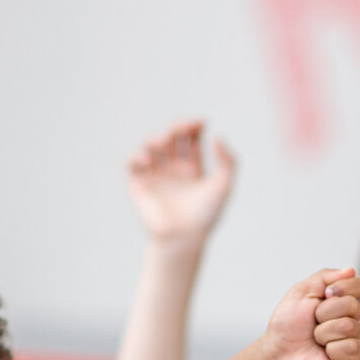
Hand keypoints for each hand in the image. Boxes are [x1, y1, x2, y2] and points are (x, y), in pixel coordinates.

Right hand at [127, 119, 235, 246]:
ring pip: (151, 145)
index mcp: (192, 167)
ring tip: (163, 143)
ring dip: (156, 138)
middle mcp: (172, 168)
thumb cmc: (205, 215)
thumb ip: (227, 161)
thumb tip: (217, 136)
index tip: (200, 122)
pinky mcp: (138, 184)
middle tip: (181, 128)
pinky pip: (131, 162)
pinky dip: (137, 156)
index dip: (194, 126)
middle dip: (176, 128)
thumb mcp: (223, 186)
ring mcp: (155, 174)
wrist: (183, 238)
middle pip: (171, 137)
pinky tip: (148, 160)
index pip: (190, 138)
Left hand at [263, 268, 359, 359]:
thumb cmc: (287, 325)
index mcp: (342, 300)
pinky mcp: (352, 358)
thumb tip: (351, 270)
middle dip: (324, 312)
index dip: (344, 287)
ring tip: (315, 339)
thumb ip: (325, 277)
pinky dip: (332, 350)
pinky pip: (352, 348)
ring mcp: (353, 338)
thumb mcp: (301, 292)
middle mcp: (352, 318)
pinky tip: (324, 353)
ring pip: (350, 327)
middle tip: (313, 322)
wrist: (277, 355)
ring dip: (323, 333)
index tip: (324, 295)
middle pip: (353, 305)